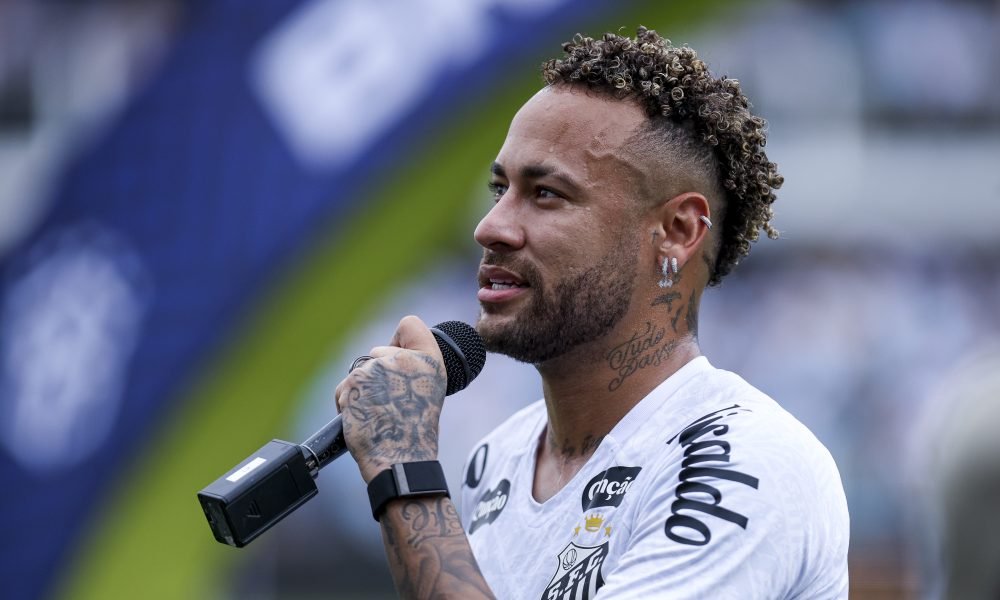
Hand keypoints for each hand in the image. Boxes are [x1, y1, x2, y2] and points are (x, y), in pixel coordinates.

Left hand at [334, 316, 446, 481]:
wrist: (399, 459)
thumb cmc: (413, 431)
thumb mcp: (427, 391)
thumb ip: (412, 367)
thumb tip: (386, 356)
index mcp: (430, 361)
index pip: (410, 324)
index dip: (400, 341)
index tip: (401, 358)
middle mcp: (404, 359)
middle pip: (378, 351)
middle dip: (378, 373)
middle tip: (390, 402)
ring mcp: (378, 368)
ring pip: (360, 373)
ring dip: (362, 392)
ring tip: (377, 414)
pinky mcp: (354, 382)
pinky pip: (344, 388)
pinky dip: (348, 403)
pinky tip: (363, 419)